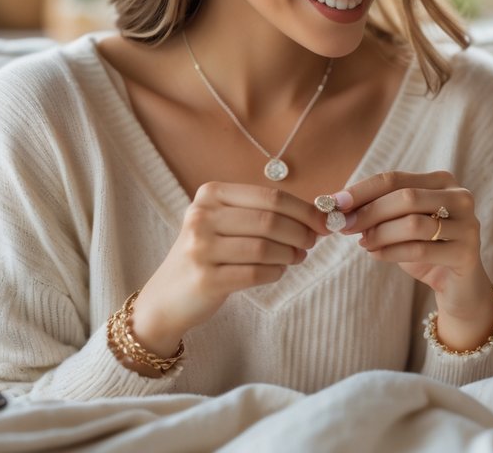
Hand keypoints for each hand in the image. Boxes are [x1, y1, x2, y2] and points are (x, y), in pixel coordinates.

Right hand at [133, 182, 328, 356]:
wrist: (166, 297)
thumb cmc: (209, 254)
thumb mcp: (226, 223)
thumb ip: (265, 213)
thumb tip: (320, 215)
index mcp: (210, 194)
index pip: (270, 196)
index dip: (305, 210)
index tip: (325, 221)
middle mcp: (201, 216)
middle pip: (270, 220)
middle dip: (301, 232)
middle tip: (312, 242)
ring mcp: (200, 248)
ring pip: (265, 248)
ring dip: (290, 254)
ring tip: (296, 258)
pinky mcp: (205, 279)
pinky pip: (256, 273)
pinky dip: (275, 272)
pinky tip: (277, 271)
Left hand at [337, 170, 492, 347]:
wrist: (459, 285)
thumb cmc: (425, 249)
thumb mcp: (401, 224)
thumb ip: (378, 211)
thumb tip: (339, 206)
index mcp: (442, 181)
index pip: (395, 179)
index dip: (362, 190)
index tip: (334, 203)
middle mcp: (460, 197)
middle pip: (406, 197)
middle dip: (369, 212)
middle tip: (343, 226)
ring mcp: (467, 224)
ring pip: (413, 223)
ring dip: (380, 234)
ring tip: (363, 243)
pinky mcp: (466, 252)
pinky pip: (420, 250)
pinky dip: (392, 252)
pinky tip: (376, 255)